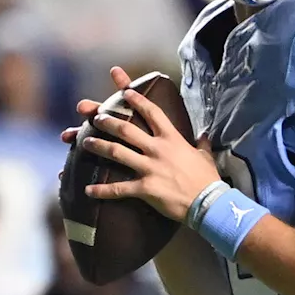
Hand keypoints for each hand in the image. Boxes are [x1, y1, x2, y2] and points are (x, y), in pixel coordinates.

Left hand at [63, 66, 221, 221]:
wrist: (208, 203)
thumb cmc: (207, 179)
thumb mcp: (205, 156)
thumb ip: (201, 144)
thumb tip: (204, 136)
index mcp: (172, 139)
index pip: (153, 112)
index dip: (137, 100)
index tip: (125, 91)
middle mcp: (158, 149)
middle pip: (127, 129)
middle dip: (108, 121)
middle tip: (96, 118)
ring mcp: (150, 168)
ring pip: (117, 152)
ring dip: (99, 146)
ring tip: (86, 143)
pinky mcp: (145, 188)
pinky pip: (118, 188)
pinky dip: (101, 190)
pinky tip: (87, 190)